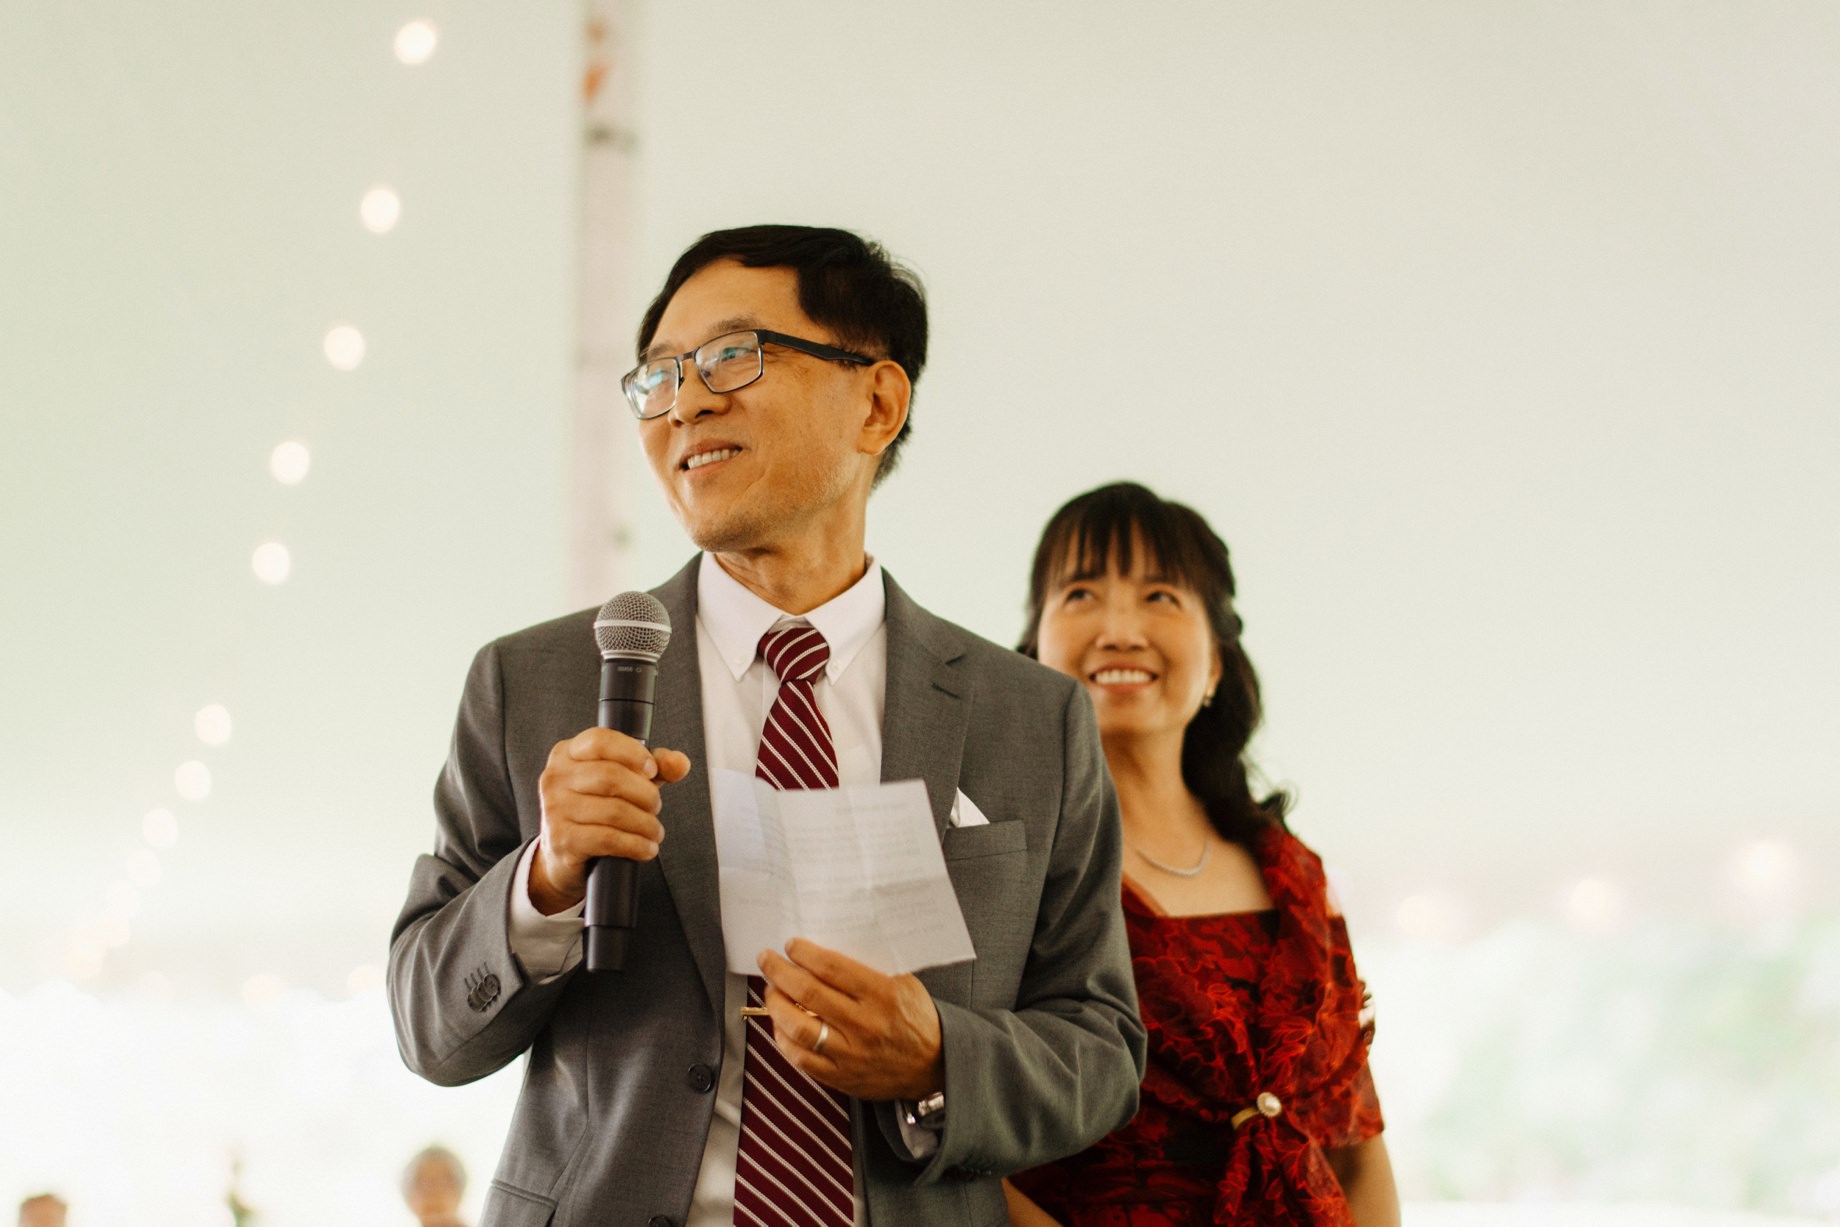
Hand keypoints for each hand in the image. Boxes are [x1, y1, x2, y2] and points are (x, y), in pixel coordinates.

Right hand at [530, 728, 691, 914]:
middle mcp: (555, 777)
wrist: (565, 853)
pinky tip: (646, 847)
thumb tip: (680, 763)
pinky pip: (608, 839)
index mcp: (568, 753)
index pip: (599, 741)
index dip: (632, 753)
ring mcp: (555, 809)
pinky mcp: (562, 840)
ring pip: (614, 811)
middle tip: (655, 806)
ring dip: (645, 823)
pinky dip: (635, 844)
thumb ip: (655, 766)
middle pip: (611, 776)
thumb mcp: (624, 780)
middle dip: (645, 794)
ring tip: (654, 830)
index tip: (652, 769)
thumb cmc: (595, 808)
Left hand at [756, 938, 942, 1100]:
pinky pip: (801, 1059)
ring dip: (776, 1005)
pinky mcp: (841, 1076)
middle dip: (780, 972)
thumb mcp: (903, 982)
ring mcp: (850, 1054)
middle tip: (768, 960)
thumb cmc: (916, 1018)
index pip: (831, 968)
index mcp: (882, 995)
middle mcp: (864, 1025)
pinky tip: (780, 1024)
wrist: (933, 1065)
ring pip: (798, 1028)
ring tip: (771, 990)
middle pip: (808, 994)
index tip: (791, 945)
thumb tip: (828, 946)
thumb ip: (870, 966)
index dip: (804, 954)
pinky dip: (783, 1039)